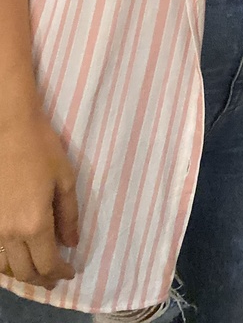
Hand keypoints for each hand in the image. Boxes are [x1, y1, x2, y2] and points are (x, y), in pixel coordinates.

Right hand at [0, 110, 78, 287]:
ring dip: (23, 273)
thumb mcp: (66, 179)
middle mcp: (10, 233)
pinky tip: (17, 256)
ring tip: (37, 271)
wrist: (10, 129)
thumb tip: (71, 243)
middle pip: (25, 271)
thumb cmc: (42, 149)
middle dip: (43, 279)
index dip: (60, 272)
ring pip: (5, 267)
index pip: (48, 263)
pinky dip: (6, 262)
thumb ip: (69, 215)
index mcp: (35, 223)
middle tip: (55, 278)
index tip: (70, 272)